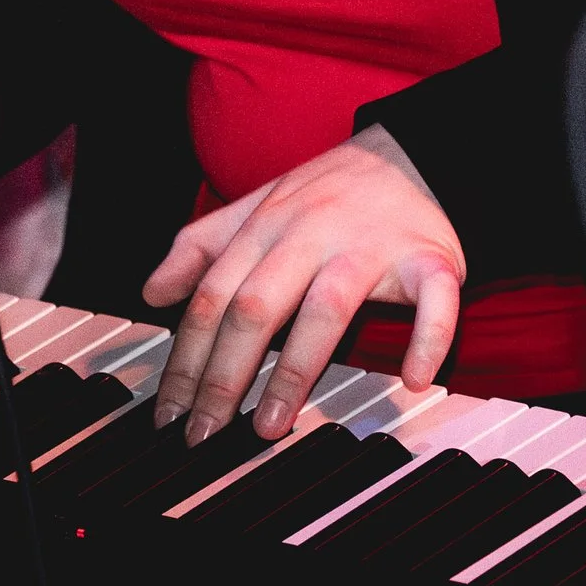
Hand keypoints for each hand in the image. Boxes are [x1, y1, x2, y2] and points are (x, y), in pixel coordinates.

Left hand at [142, 126, 463, 445]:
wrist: (412, 154)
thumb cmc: (330, 190)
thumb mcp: (258, 205)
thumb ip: (202, 247)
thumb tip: (152, 292)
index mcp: (266, 224)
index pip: (213, 295)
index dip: (186, 355)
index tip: (171, 408)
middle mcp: (311, 233)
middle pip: (257, 306)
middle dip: (223, 374)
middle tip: (205, 431)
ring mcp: (370, 245)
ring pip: (325, 308)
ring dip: (295, 372)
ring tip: (271, 425)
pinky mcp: (428, 257)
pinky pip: (433, 300)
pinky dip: (427, 340)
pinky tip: (413, 379)